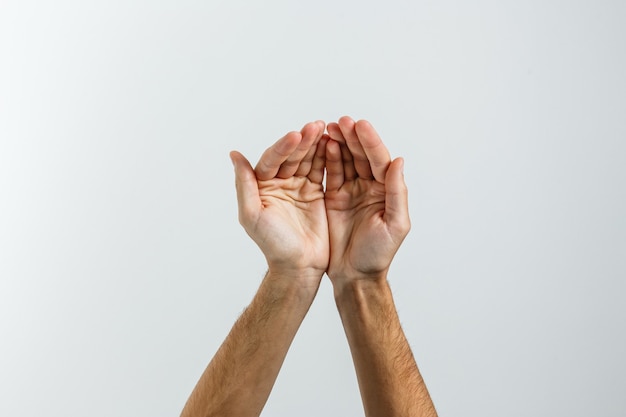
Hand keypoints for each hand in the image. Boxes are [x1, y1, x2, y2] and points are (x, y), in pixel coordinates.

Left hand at [230, 121, 328, 285]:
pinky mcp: (317, 192)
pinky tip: (335, 144)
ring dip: (317, 144)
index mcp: (262, 185)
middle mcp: (280, 182)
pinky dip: (329, 157)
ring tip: (328, 129)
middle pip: (292, 155)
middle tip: (316, 126)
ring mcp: (299, 186)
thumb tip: (234, 154)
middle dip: (303, 140)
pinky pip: (322, 170)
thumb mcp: (253, 215)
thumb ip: (244, 184)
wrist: (299, 266)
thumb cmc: (273, 244)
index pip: (272, 159)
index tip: (295, 135)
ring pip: (308, 159)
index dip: (283, 147)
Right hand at [325, 116, 409, 284]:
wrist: (354, 275)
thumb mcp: (395, 224)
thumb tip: (399, 161)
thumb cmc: (378, 254)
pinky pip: (330, 173)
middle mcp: (370, 187)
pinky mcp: (333, 198)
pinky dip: (326, 159)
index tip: (359, 125)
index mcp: (387, 191)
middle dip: (352, 137)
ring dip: (338, 143)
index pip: (380, 160)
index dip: (370, 142)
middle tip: (340, 121)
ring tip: (327, 128)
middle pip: (361, 156)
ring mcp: (351, 191)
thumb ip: (397, 192)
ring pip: (345, 160)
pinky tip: (321, 145)